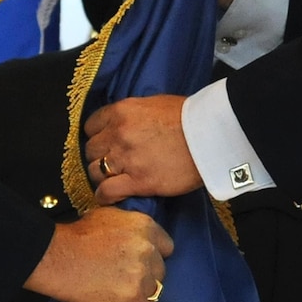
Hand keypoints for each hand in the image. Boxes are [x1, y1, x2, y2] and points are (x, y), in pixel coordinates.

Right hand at [23, 205, 172, 301]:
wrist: (57, 257)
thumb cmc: (76, 235)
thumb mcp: (108, 216)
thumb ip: (129, 225)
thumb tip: (133, 233)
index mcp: (145, 226)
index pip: (167, 247)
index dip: (154, 256)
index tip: (141, 262)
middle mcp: (148, 249)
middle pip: (160, 271)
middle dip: (146, 276)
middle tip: (127, 279)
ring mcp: (141, 275)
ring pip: (152, 292)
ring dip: (139, 295)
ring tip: (121, 295)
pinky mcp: (132, 299)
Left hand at [85, 96, 203, 203]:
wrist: (210, 135)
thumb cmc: (190, 116)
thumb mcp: (154, 104)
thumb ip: (132, 115)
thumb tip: (124, 125)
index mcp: (121, 111)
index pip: (91, 125)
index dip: (97, 135)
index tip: (105, 143)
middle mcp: (118, 134)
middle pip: (91, 149)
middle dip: (99, 156)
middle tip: (111, 162)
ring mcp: (127, 158)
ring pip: (94, 171)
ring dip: (101, 176)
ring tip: (112, 179)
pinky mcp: (138, 182)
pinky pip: (106, 192)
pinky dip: (104, 196)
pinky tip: (109, 197)